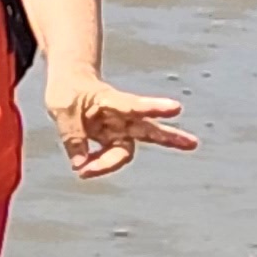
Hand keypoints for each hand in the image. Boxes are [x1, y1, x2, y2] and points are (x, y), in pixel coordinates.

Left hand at [44, 76, 197, 181]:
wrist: (70, 82)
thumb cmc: (68, 90)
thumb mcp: (62, 107)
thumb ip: (73, 136)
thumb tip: (81, 166)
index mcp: (112, 100)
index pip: (135, 105)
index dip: (155, 107)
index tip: (177, 107)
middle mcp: (121, 117)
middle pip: (147, 129)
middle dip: (170, 137)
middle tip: (193, 144)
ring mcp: (118, 129)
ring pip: (129, 150)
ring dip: (115, 164)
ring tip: (90, 174)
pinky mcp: (111, 140)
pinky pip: (108, 158)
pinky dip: (97, 165)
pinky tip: (83, 169)